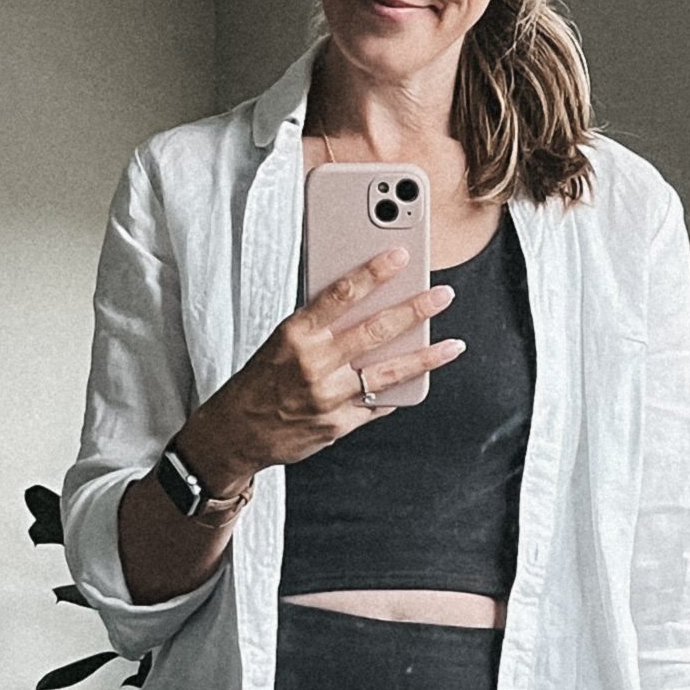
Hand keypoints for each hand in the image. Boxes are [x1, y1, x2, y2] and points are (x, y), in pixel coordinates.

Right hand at [178, 247, 462, 489]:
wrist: (236, 433)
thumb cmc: (259, 381)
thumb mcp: (280, 341)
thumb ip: (320, 324)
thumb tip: (365, 302)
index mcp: (295, 334)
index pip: (341, 294)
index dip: (374, 272)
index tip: (401, 255)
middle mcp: (314, 364)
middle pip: (375, 330)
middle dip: (415, 310)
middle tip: (442, 295)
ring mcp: (329, 397)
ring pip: (388, 372)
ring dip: (426, 357)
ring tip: (452, 345)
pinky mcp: (339, 424)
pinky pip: (378, 403)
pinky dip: (397, 390)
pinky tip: (418, 377)